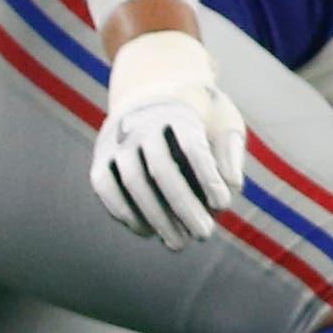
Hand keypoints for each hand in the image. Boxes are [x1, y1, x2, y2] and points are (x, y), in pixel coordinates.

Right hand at [92, 30, 247, 248]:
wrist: (151, 89)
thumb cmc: (198, 112)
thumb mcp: (223, 119)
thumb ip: (230, 151)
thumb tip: (232, 187)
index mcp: (176, 110)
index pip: (192, 147)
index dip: (207, 178)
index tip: (223, 205)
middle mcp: (140, 124)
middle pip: (161, 170)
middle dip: (183, 207)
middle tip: (205, 235)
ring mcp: (115, 141)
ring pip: (133, 183)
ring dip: (156, 218)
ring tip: (178, 244)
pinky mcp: (100, 158)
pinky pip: (107, 189)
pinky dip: (125, 213)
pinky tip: (147, 232)